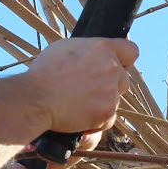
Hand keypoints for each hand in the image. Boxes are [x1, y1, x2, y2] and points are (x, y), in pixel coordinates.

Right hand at [0, 39, 136, 159]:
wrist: (35, 99)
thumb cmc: (44, 73)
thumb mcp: (65, 49)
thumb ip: (87, 51)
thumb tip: (94, 55)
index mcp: (103, 48)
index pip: (131, 51)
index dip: (124, 60)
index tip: (117, 66)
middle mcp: (111, 68)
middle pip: (123, 79)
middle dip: (110, 86)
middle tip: (88, 90)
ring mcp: (111, 91)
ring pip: (114, 100)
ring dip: (101, 103)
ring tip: (77, 103)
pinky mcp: (107, 112)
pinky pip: (107, 119)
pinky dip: (96, 121)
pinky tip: (78, 116)